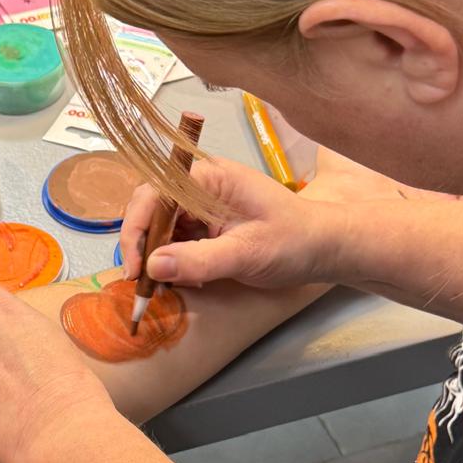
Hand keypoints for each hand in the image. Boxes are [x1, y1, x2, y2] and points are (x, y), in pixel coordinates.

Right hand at [118, 146, 421, 289]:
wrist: (325, 248)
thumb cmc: (295, 241)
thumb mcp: (247, 254)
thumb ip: (199, 259)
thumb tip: (154, 266)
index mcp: (211, 177)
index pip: (156, 191)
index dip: (138, 226)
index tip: (136, 264)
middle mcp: (201, 186)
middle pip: (150, 206)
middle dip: (141, 243)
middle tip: (140, 279)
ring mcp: (202, 206)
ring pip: (159, 226)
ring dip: (154, 255)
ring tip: (160, 285)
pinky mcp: (206, 226)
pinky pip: (174, 240)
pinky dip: (170, 262)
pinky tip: (182, 280)